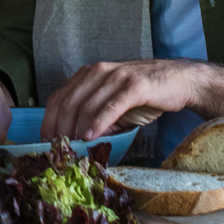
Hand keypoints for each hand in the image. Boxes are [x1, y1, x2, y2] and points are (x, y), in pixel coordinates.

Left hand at [41, 59, 202, 141]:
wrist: (179, 81)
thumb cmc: (145, 95)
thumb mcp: (114, 106)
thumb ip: (96, 118)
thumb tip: (80, 140)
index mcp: (88, 74)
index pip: (58, 97)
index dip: (48, 121)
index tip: (44, 142)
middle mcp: (98, 72)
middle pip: (68, 102)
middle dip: (60, 129)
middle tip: (59, 151)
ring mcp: (116, 77)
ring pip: (86, 105)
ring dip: (77, 130)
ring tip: (73, 149)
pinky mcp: (135, 85)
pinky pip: (111, 105)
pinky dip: (99, 122)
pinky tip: (92, 136)